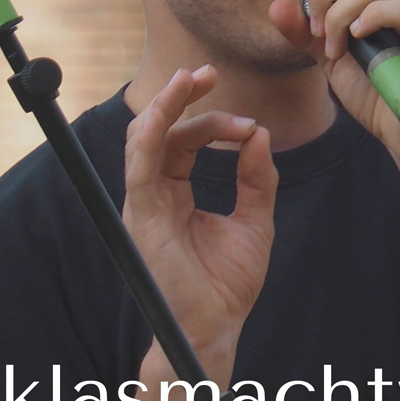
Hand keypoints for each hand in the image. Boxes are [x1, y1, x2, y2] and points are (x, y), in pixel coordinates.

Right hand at [124, 66, 276, 384]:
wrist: (215, 327)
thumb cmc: (229, 284)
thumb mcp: (256, 221)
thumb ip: (257, 179)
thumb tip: (259, 135)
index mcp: (178, 192)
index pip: (188, 141)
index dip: (216, 123)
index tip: (251, 127)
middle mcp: (157, 193)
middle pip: (163, 130)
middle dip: (183, 97)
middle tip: (209, 73)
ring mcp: (146, 203)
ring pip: (145, 138)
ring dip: (166, 104)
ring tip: (189, 78)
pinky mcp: (143, 214)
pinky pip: (140, 164)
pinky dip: (153, 131)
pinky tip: (170, 107)